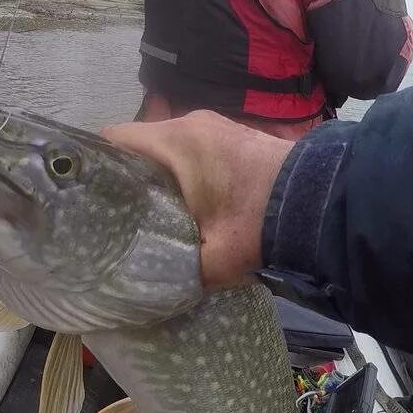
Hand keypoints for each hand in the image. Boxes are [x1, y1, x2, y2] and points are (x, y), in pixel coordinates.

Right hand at [102, 111, 293, 290]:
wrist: (328, 206)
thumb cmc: (261, 225)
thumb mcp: (212, 259)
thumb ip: (173, 270)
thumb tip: (144, 287)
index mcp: (176, 141)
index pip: (113, 139)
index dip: (94, 167)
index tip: (85, 198)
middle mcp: (191, 125)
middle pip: (137, 146)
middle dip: (123, 178)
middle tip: (110, 215)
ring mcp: (215, 128)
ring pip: (165, 149)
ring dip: (153, 178)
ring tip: (142, 214)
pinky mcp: (234, 138)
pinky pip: (190, 151)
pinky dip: (179, 174)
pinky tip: (180, 206)